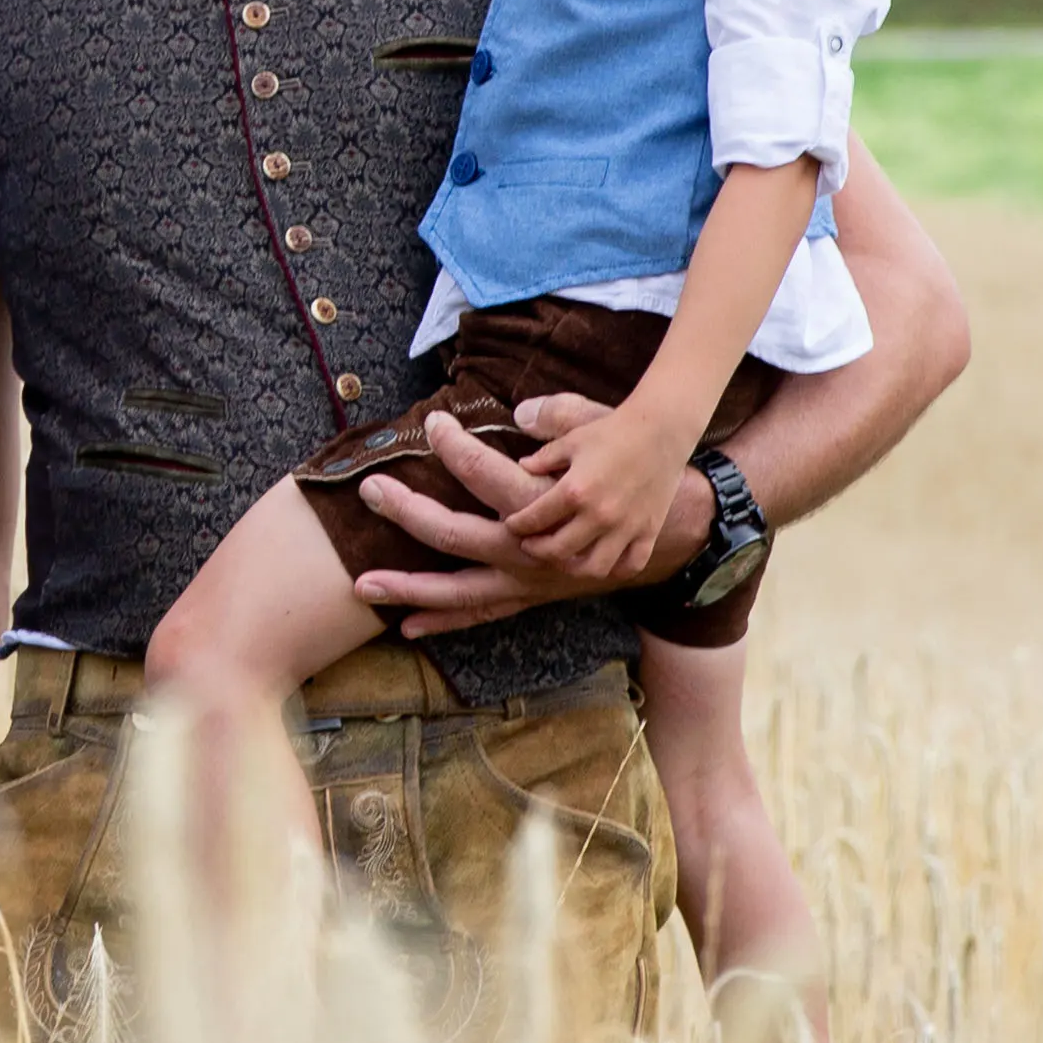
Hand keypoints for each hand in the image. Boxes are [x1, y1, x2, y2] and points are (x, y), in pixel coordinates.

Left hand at [345, 394, 715, 637]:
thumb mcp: (598, 431)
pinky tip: (406, 625)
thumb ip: (554, 422)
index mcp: (552, 504)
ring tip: (364, 585)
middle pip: (458, 536)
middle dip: (408, 512)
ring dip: (411, 588)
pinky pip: (483, 614)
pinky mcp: (536, 596)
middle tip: (371, 490)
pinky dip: (445, 621)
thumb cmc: (628, 467)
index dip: (455, 447)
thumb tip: (517, 416)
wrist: (678, 525)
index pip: (487, 474)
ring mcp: (535, 581)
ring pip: (462, 591)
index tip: (434, 424)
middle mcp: (538, 551)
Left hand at [512, 400, 702, 589]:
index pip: (535, 519)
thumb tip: (523, 467)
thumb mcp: (572, 440)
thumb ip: (544, 457)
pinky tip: (604, 560)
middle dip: (537, 549)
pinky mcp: (648, 531)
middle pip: (558, 550)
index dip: (517, 525)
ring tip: (564, 558)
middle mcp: (599, 515)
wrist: (661, 431)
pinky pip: (630, 565)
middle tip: (530, 544)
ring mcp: (625, 527)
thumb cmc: (613, 431)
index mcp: (575, 490)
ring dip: (573, 567)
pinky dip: (615, 569)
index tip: (512, 525)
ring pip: (593, 568)